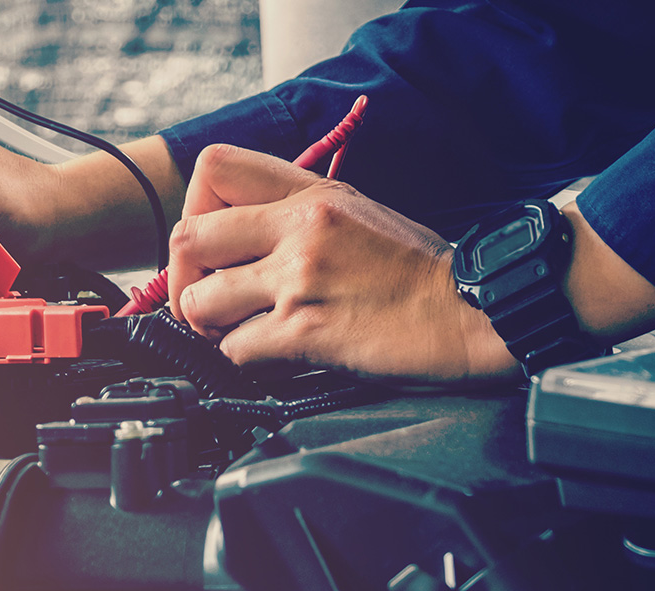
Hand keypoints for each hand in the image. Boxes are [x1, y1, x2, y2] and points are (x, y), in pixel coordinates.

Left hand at [166, 145, 518, 384]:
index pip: (213, 169)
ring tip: (236, 330)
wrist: (470, 311)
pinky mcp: (307, 329)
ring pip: (200, 300)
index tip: (209, 244)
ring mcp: (302, 277)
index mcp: (313, 193)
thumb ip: (297, 214)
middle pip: (187, 238)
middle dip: (184, 279)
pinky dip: (243, 357)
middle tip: (207, 298)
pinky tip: (271, 354)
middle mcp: (302, 227)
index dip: (195, 209)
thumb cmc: (419, 271)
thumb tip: (239, 235)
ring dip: (209, 325)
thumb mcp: (358, 212)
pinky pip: (236, 347)